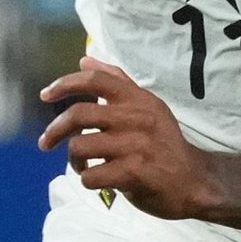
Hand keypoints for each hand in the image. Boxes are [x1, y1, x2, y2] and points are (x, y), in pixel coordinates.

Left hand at [38, 56, 215, 219]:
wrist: (195, 181)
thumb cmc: (165, 144)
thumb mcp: (147, 107)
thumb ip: (117, 82)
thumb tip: (85, 60)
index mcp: (137, 99)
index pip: (96, 80)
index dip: (65, 84)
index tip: (46, 95)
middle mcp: (136, 117)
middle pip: (79, 114)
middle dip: (55, 130)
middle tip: (46, 142)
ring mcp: (135, 145)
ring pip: (80, 146)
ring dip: (75, 161)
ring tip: (84, 166)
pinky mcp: (134, 172)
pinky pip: (91, 176)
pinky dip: (88, 181)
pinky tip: (99, 181)